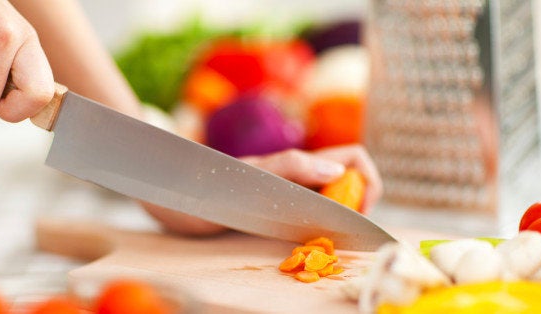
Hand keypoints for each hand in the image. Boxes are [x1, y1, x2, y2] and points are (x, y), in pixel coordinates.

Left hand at [143, 145, 382, 235]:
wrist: (173, 191)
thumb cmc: (208, 180)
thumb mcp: (251, 175)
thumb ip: (291, 167)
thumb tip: (339, 171)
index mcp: (301, 163)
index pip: (355, 158)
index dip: (367, 181)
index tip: (356, 208)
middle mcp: (300, 176)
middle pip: (348, 181)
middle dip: (355, 204)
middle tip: (335, 229)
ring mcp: (288, 192)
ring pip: (329, 200)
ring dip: (335, 219)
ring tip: (317, 238)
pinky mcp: (274, 208)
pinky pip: (307, 216)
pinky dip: (315, 229)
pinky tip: (297, 242)